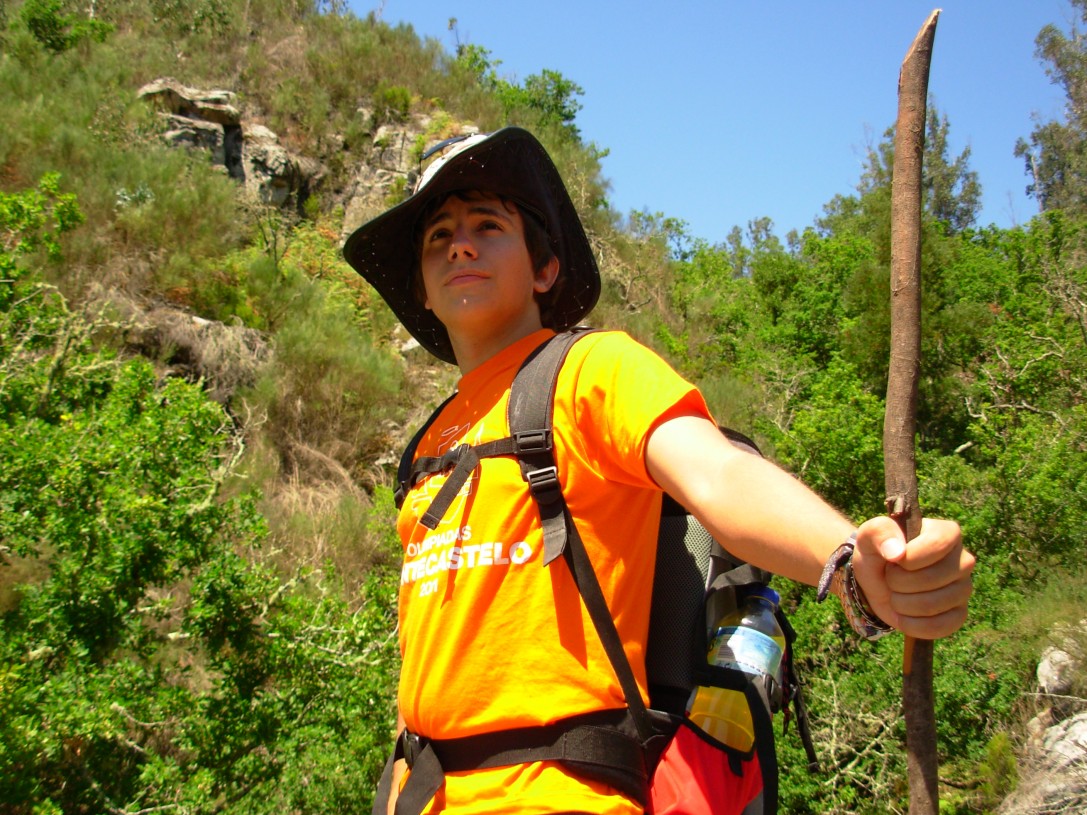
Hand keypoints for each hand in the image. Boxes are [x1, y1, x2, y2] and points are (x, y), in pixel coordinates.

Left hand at [850, 516, 974, 639]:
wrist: (877, 582)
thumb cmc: (878, 552)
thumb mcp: (870, 535)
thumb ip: (880, 533)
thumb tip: (897, 551)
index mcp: (947, 533)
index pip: (937, 544)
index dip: (909, 557)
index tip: (893, 558)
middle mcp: (963, 560)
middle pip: (932, 578)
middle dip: (898, 582)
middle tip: (891, 577)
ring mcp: (964, 589)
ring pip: (932, 605)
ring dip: (901, 603)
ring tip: (896, 593)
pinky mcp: (959, 615)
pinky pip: (939, 627)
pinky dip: (911, 625)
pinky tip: (903, 615)